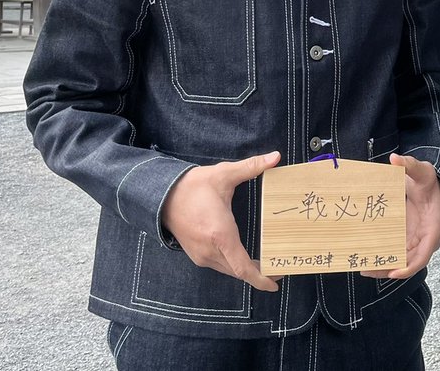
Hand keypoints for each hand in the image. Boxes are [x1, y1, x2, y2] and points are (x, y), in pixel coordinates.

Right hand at [161, 152, 281, 290]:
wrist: (162, 195)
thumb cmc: (193, 186)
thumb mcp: (224, 174)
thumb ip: (251, 167)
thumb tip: (275, 157)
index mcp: (220, 235)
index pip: (243, 267)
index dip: (260, 278)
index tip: (275, 283)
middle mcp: (210, 251)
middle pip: (238, 271)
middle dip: (259, 274)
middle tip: (278, 268)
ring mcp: (201, 255)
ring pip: (229, 270)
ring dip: (245, 269)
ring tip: (265, 264)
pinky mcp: (196, 254)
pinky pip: (219, 265)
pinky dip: (234, 265)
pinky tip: (244, 257)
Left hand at [362, 154, 439, 279]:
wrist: (429, 185)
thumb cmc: (428, 181)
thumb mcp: (422, 171)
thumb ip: (410, 164)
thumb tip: (395, 159)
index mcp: (433, 227)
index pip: (425, 254)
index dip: (410, 266)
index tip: (394, 272)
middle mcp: (426, 239)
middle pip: (409, 262)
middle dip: (390, 269)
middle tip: (368, 270)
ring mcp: (416, 240)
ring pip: (401, 261)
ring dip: (384, 267)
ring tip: (363, 268)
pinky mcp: (407, 239)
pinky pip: (396, 253)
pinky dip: (384, 258)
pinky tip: (367, 259)